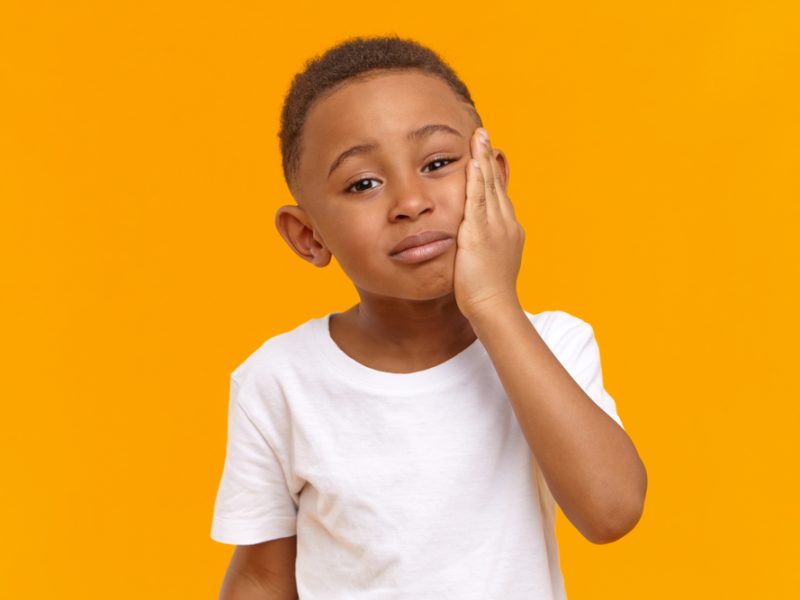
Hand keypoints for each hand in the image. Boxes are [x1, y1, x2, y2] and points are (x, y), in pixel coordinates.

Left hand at [453, 127, 524, 320]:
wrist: (494, 307)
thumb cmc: (489, 293)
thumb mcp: (489, 262)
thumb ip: (483, 245)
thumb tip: (476, 241)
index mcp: (508, 229)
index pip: (499, 194)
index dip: (491, 172)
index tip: (485, 152)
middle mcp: (505, 223)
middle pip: (496, 183)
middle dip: (488, 157)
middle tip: (482, 134)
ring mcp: (495, 227)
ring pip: (489, 186)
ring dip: (483, 160)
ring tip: (478, 137)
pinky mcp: (480, 233)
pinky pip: (479, 199)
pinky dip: (477, 179)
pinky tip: (473, 162)